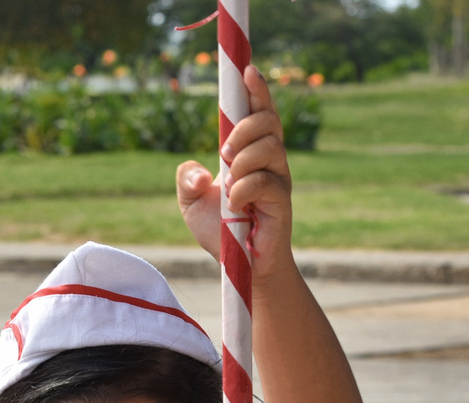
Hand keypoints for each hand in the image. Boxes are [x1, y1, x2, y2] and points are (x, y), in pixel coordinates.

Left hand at [176, 65, 292, 279]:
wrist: (238, 266)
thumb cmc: (219, 232)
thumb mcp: (191, 203)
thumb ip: (186, 180)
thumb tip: (198, 172)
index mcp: (250, 153)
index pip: (258, 112)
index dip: (256, 90)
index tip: (247, 70)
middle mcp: (270, 161)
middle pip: (268, 121)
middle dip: (243, 129)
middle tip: (223, 153)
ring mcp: (279, 179)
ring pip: (268, 147)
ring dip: (242, 162)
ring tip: (229, 186)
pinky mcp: (282, 201)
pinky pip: (266, 181)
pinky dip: (244, 190)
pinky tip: (236, 206)